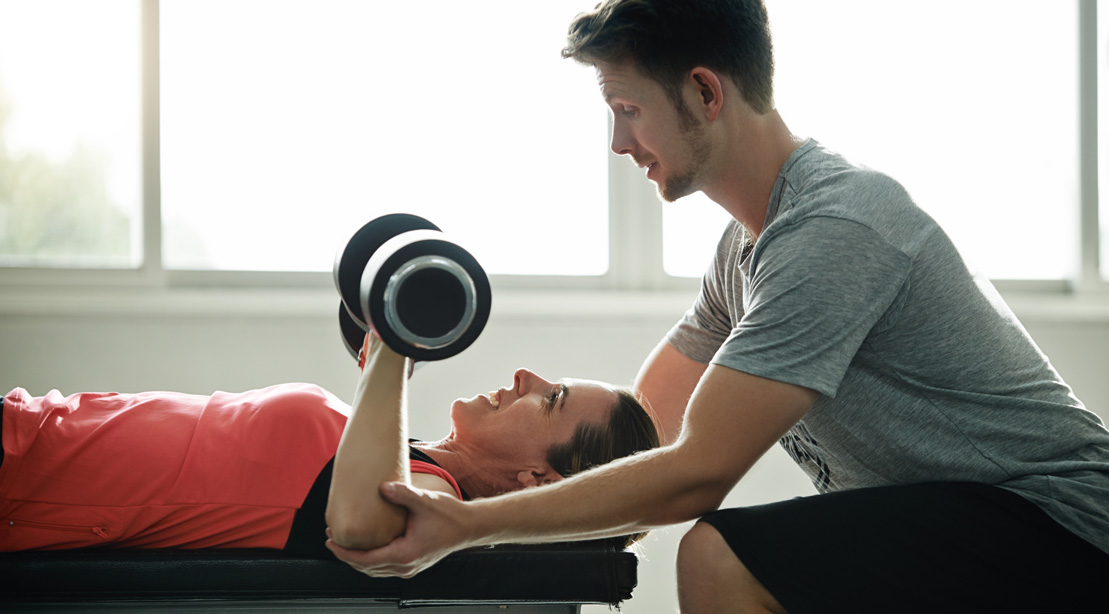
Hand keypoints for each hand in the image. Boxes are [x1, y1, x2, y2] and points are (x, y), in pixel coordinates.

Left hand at [325, 481, 474, 577]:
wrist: (469, 527)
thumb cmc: (450, 516)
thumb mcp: (426, 501)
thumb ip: (403, 494)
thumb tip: (382, 486)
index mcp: (405, 554)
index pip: (366, 560)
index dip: (345, 552)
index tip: (330, 541)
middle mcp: (406, 566)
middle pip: (367, 568)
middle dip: (346, 555)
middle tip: (330, 538)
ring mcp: (410, 568)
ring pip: (375, 570)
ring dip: (357, 559)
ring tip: (343, 543)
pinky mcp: (413, 563)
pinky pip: (385, 567)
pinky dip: (370, 560)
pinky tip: (365, 547)